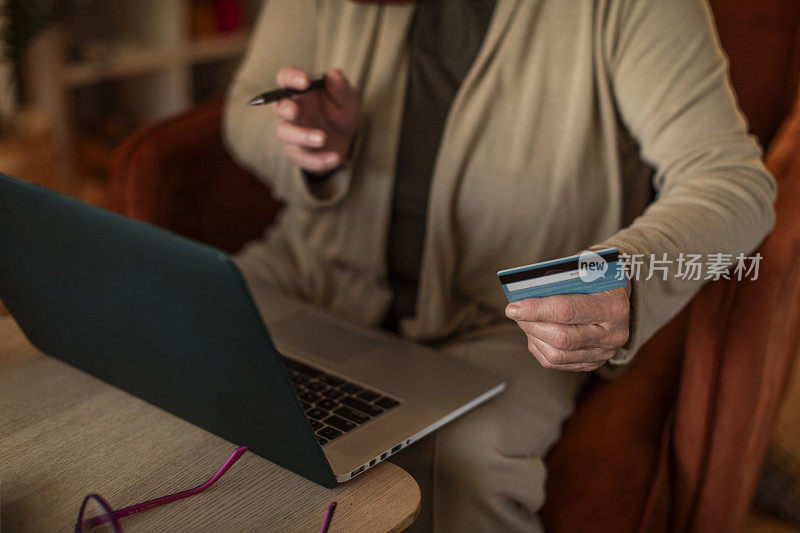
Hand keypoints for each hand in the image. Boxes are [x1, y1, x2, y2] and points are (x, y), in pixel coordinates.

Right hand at [273, 67, 359, 173]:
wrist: (347, 139)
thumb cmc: (341, 111)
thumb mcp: (347, 99)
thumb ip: (340, 88)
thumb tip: (333, 74)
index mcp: (299, 91)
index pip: (285, 78)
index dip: (291, 78)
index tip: (305, 81)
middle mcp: (291, 110)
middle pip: (279, 107)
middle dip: (285, 109)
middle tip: (295, 111)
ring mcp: (292, 132)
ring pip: (286, 133)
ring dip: (302, 136)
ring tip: (323, 138)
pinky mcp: (298, 153)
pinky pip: (303, 158)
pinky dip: (319, 160)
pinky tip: (336, 158)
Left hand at [505, 286, 629, 371]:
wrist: (619, 296)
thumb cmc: (596, 277)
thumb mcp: (584, 268)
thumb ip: (560, 277)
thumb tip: (526, 289)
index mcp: (614, 307)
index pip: (567, 311)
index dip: (536, 310)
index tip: (513, 307)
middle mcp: (613, 335)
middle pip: (561, 338)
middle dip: (531, 325)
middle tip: (515, 312)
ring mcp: (604, 352)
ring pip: (557, 354)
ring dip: (533, 336)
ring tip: (524, 321)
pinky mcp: (592, 363)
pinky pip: (557, 363)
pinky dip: (539, 348)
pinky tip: (535, 333)